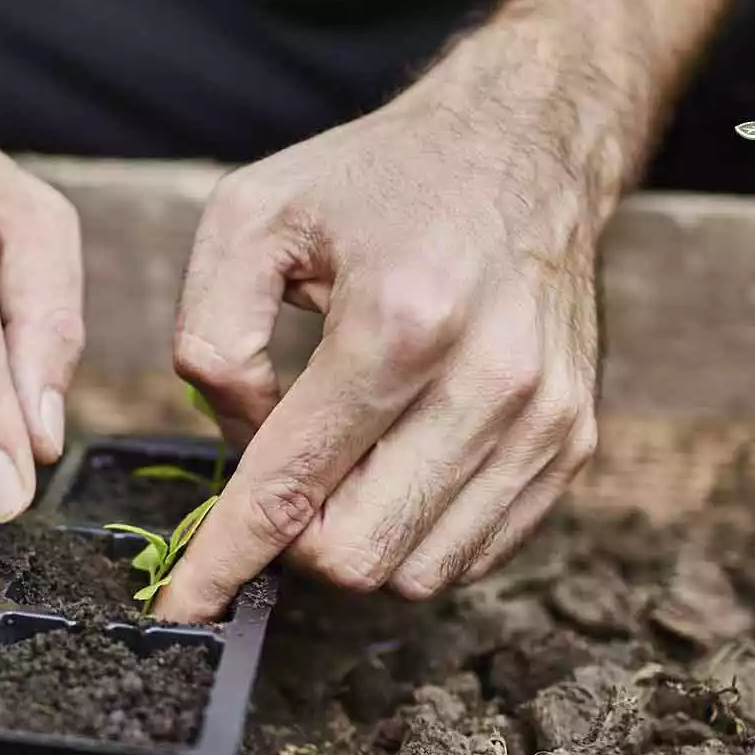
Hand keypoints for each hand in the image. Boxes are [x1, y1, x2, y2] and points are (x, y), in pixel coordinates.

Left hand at [155, 79, 603, 620]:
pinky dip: (414, 535)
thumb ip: (210, 335)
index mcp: (400, 320)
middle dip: (292, 542)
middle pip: (355, 553)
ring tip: (343, 459)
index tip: (181, 608)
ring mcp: (543, 420)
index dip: (224, 561)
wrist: (524, 147)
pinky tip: (394, 468)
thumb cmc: (377, 184)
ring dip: (355, 540)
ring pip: (416, 571)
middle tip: (278, 478)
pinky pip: (471, 554)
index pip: (292, 487)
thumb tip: (236, 439)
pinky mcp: (574, 443)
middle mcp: (489, 380)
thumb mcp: (251, 217)